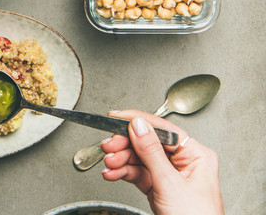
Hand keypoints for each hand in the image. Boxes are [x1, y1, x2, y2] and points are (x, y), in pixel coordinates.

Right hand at [101, 110, 223, 214]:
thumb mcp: (169, 183)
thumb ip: (151, 152)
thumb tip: (138, 125)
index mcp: (196, 155)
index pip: (163, 129)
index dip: (138, 122)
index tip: (117, 117)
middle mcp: (184, 163)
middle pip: (148, 143)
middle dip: (125, 146)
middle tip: (109, 146)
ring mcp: (170, 176)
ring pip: (139, 158)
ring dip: (120, 160)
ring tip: (109, 163)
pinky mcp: (159, 188)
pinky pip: (137, 173)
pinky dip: (123, 173)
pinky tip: (113, 173)